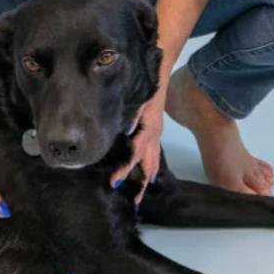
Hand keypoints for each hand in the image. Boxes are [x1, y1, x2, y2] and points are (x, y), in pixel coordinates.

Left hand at [108, 88, 165, 203]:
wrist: (159, 72)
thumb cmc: (145, 85)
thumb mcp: (137, 99)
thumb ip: (130, 114)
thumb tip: (124, 130)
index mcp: (149, 128)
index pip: (136, 154)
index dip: (125, 169)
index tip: (114, 182)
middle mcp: (154, 134)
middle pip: (148, 164)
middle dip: (141, 183)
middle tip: (134, 201)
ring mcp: (157, 133)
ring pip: (154, 161)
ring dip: (147, 178)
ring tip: (141, 195)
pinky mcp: (155, 131)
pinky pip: (154, 153)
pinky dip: (151, 167)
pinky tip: (149, 176)